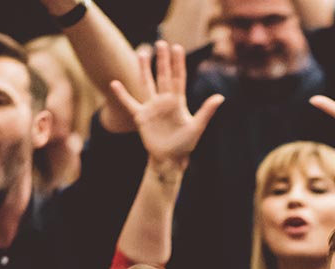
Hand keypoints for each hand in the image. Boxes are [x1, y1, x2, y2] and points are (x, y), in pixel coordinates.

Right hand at [108, 42, 222, 167]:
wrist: (170, 159)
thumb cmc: (185, 145)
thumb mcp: (197, 127)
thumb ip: (206, 111)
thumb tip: (220, 97)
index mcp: (178, 102)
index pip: (178, 78)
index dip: (178, 64)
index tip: (178, 48)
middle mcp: (164, 101)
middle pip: (163, 76)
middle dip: (162, 60)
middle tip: (161, 43)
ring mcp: (152, 107)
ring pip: (147, 84)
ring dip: (144, 69)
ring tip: (142, 53)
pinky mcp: (141, 117)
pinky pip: (130, 103)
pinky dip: (122, 95)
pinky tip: (114, 84)